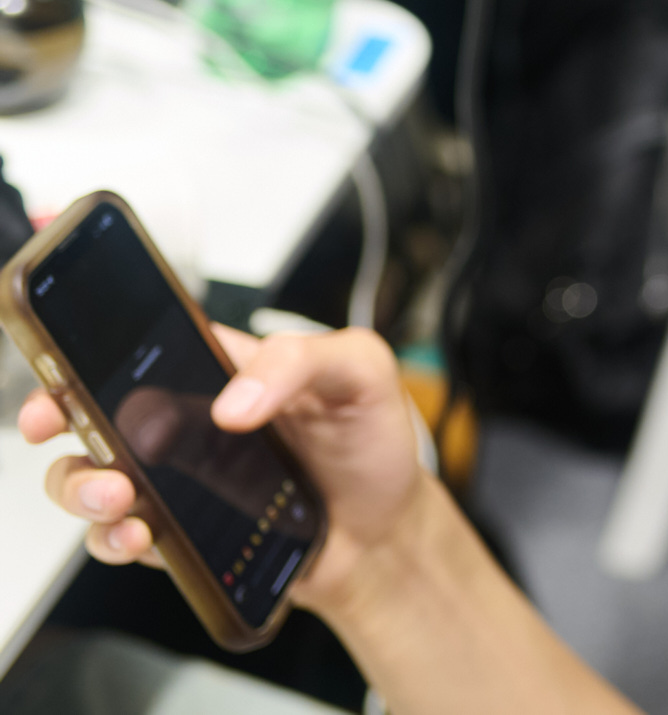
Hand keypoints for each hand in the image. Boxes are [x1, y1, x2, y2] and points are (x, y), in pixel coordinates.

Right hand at [19, 326, 424, 614]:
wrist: (386, 527)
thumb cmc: (372, 439)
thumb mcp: (360, 371)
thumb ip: (302, 360)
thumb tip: (235, 400)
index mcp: (221, 368)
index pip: (138, 349)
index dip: (84, 358)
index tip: (61, 375)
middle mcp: (187, 421)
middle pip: (93, 415)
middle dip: (60, 424)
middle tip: (69, 434)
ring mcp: (178, 480)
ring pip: (92, 479)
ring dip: (83, 488)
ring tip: (119, 496)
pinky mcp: (180, 533)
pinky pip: (121, 537)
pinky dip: (115, 540)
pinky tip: (142, 535)